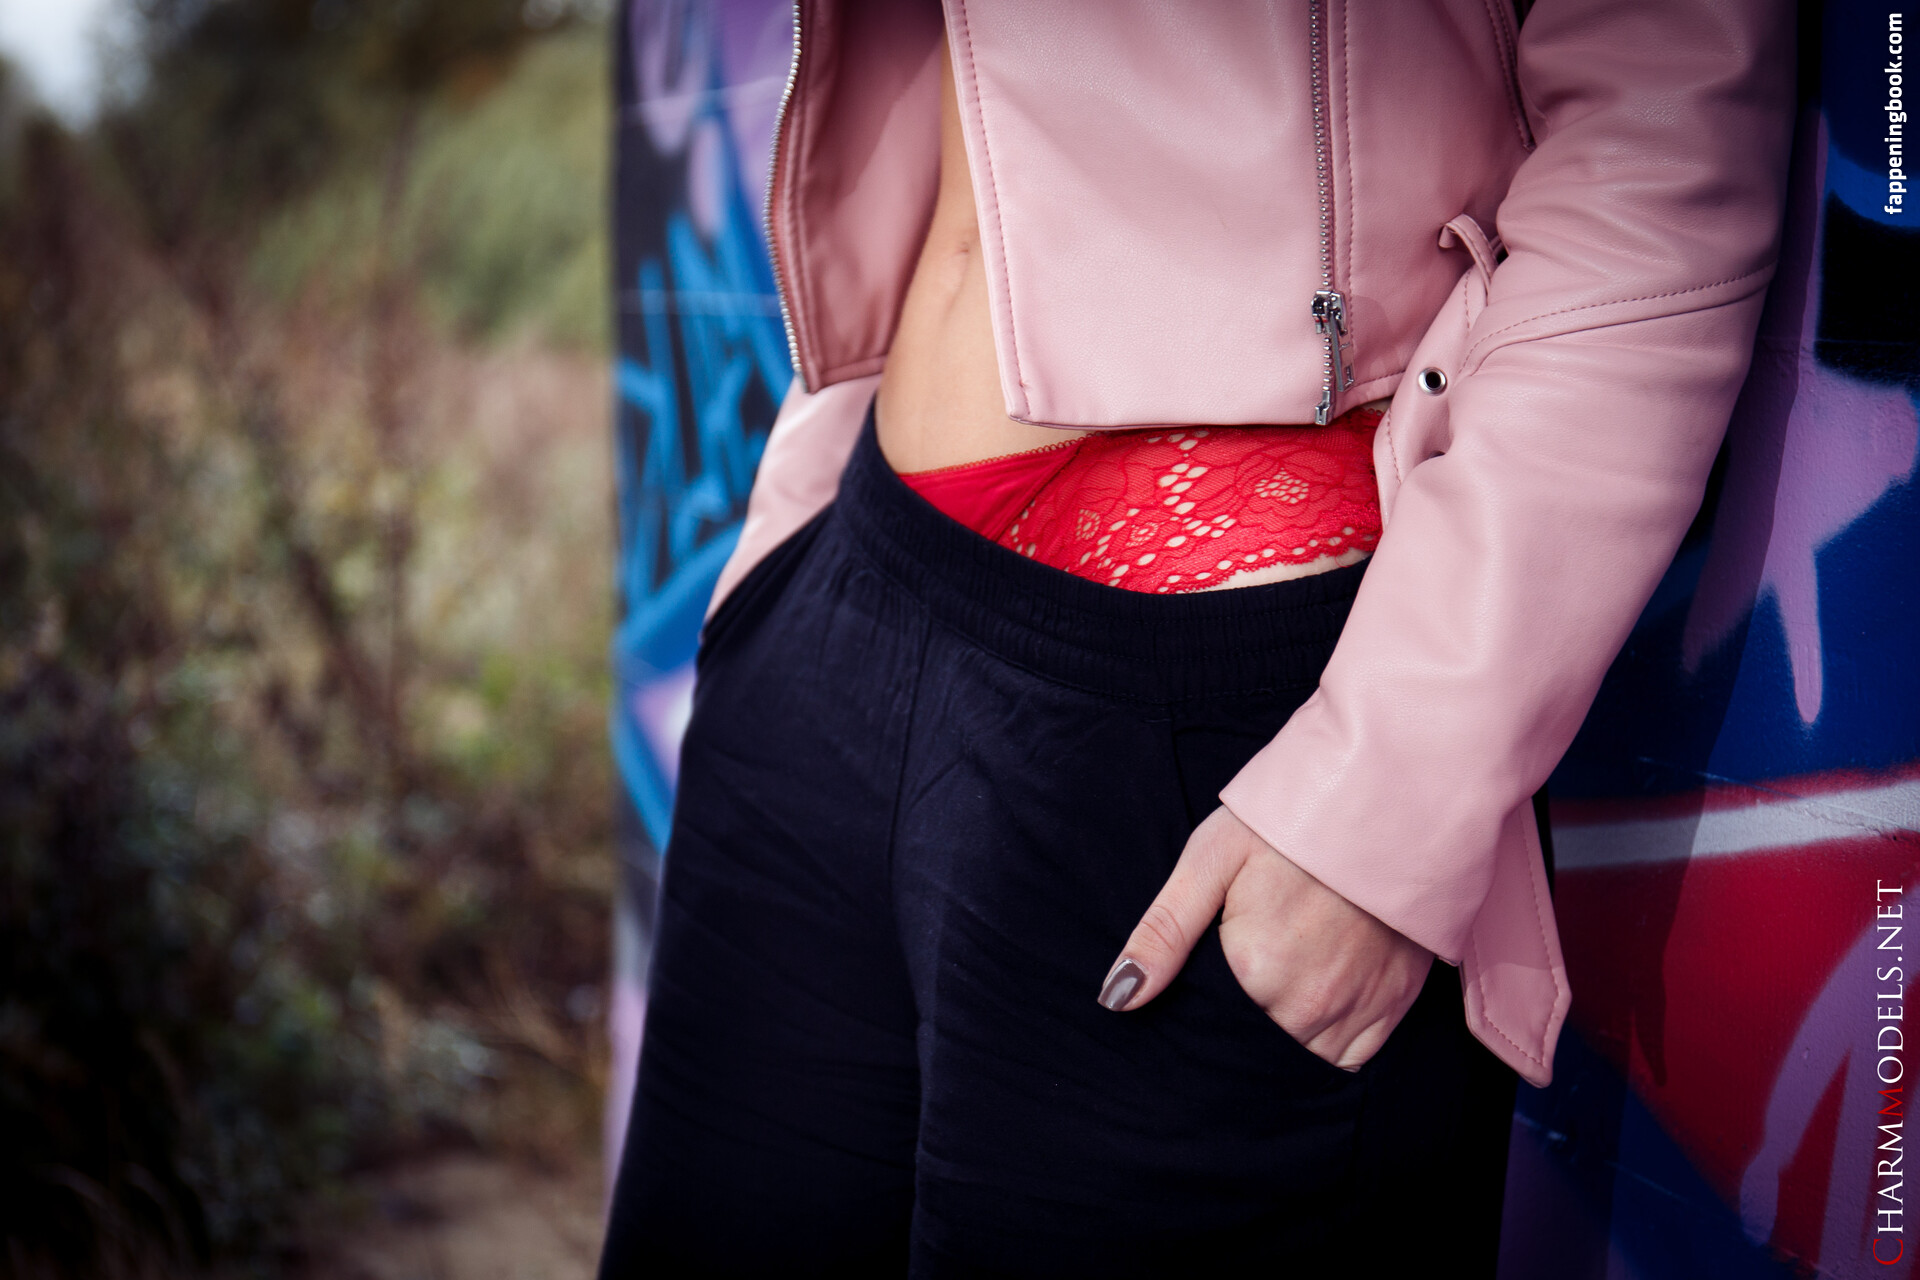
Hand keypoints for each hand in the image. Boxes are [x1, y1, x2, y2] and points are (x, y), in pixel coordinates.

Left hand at [1096, 805, 1433, 1070]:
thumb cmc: (1285, 825)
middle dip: (1245, 1028)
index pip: (1215, 1031)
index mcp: (1257, 973)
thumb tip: (1116, 997)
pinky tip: (1321, 996)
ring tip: (1284, 982)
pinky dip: (1332, 1041)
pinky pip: (1351, 1059)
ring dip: (1288, 1037)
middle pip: (1260, 1050)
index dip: (1207, 1013)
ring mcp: (1357, 1008)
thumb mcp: (1210, 861)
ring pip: (1306, 1059)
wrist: (1380, 800)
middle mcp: (1309, 1005)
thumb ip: (1164, 933)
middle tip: (1250, 973)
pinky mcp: (1394, 1004)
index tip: (1214, 981)